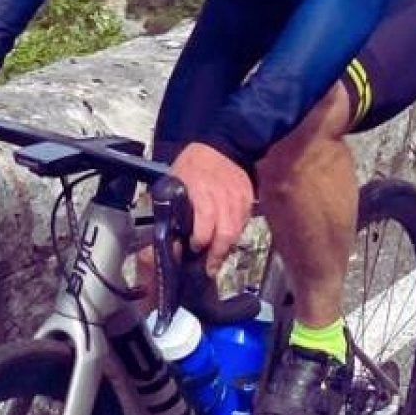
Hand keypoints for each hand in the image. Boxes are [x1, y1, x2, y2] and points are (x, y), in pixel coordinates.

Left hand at [170, 142, 254, 275]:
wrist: (221, 146)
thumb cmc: (193, 166)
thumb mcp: (175, 181)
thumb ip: (172, 207)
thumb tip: (166, 236)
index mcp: (200, 189)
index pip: (206, 220)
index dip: (200, 239)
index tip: (193, 248)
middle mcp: (222, 195)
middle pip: (225, 232)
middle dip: (216, 253)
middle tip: (208, 267)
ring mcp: (238, 198)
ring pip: (236, 231)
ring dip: (226, 249)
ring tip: (216, 260)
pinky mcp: (249, 200)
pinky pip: (243, 224)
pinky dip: (235, 235)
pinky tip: (226, 241)